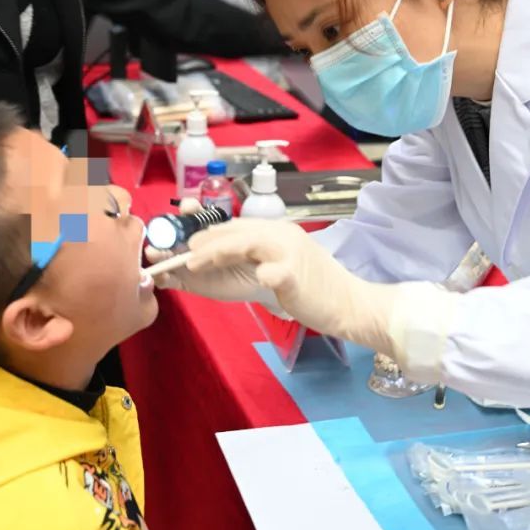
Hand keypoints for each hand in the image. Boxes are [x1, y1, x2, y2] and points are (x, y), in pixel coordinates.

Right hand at [144, 199, 265, 300]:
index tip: (189, 209)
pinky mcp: (185, 282)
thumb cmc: (252, 254)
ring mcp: (185, 261)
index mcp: (203, 226)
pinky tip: (160, 275)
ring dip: (156, 254)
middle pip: (171, 234)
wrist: (259, 280)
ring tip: (154, 253)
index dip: (187, 209)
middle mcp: (190, 241)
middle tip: (163, 234)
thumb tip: (207, 232)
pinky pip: (167, 279)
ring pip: (164, 256)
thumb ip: (225, 234)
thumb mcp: (243, 239)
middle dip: (163, 233)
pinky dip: (160, 277)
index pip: (189, 213)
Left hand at [187, 219, 393, 345]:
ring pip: (247, 242)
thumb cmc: (310, 290)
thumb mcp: (276, 268)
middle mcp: (282, 235)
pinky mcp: (297, 274)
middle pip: (236, 230)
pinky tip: (247, 280)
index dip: (206, 231)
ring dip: (217, 251)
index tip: (184, 241)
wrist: (348, 304)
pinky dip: (259, 273)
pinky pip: (273, 271)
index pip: (235, 225)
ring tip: (194, 263)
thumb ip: (249, 261)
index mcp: (276, 231)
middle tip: (180, 253)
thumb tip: (206, 260)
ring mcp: (291, 252)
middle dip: (203, 240)